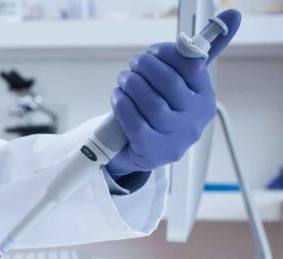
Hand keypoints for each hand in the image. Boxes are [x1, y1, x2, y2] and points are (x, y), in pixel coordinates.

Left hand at [106, 9, 240, 178]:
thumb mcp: (182, 85)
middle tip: (133, 62)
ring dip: (132, 85)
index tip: (152, 51)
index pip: (192, 67)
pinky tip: (118, 96)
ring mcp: (175, 139)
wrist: (144, 150)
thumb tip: (232, 16)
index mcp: (205, 99)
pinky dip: (123, 105)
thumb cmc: (163, 111)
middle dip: (146, 67)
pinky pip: (136, 123)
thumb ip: (197, 55)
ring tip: (123, 78)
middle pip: (170, 84)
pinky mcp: (153, 152)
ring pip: (152, 104)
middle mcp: (194, 120)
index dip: (168, 54)